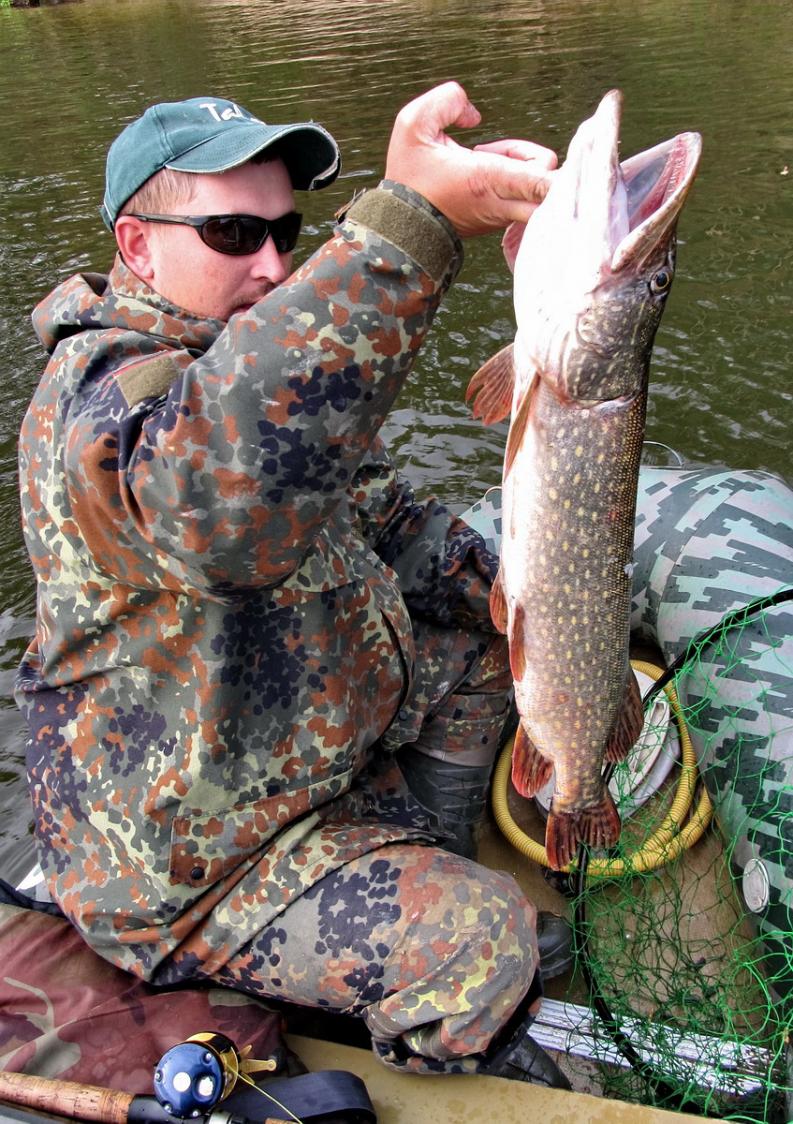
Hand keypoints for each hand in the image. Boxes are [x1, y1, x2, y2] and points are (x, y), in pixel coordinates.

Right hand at [384, 82, 557, 237]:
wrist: (400, 228)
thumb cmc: (408, 177)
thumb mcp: (413, 124)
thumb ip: (447, 101)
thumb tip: (474, 114)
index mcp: (488, 179)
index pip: (544, 181)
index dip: (568, 172)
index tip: (581, 157)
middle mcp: (503, 202)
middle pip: (555, 190)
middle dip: (555, 168)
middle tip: (530, 148)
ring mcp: (504, 216)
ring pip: (540, 190)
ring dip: (527, 166)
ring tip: (486, 156)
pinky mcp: (501, 221)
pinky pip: (527, 198)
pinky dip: (519, 181)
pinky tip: (487, 171)